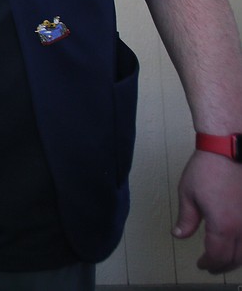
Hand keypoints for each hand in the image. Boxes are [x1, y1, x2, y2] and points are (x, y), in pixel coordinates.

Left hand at [172, 149, 241, 272]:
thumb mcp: (188, 195)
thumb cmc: (207, 169)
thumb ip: (186, 219)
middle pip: (236, 258)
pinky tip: (237, 243)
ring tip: (223, 258)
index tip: (201, 265)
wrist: (228, 150)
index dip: (209, 263)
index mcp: (223, 226)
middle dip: (222, 266)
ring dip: (236, 258)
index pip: (218, 256)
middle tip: (211, 266)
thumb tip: (179, 235)